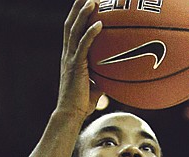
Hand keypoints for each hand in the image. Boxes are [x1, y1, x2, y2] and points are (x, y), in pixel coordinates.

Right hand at [57, 0, 103, 117]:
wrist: (71, 113)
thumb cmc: (83, 103)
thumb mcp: (96, 85)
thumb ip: (104, 76)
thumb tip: (119, 75)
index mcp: (71, 56)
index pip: (72, 30)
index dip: (77, 15)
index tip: (87, 2)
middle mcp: (68, 54)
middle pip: (71, 24)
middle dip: (78, 7)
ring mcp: (70, 59)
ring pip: (74, 30)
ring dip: (83, 14)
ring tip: (93, 0)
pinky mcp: (75, 66)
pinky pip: (83, 46)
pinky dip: (90, 33)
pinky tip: (99, 24)